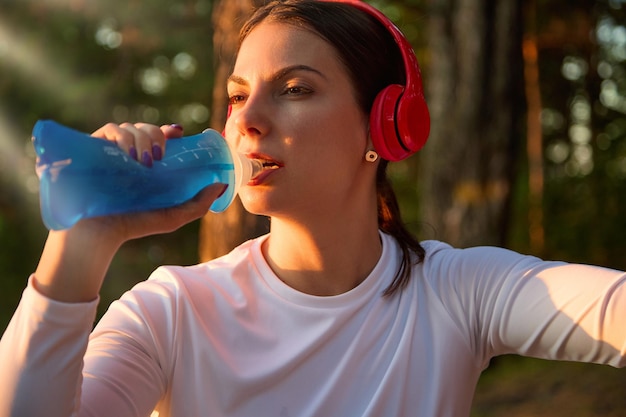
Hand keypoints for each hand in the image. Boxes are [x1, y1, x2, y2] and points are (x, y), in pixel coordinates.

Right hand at [32, 123, 225, 301]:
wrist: (100, 232)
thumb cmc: (135, 224)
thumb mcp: (173, 216)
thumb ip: (199, 203)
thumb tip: (223, 184)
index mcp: (149, 165)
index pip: (161, 138)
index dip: (170, 131)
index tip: (178, 133)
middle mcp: (130, 155)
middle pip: (148, 129)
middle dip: (157, 135)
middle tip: (160, 156)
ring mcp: (112, 151)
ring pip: (131, 127)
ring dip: (142, 137)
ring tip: (144, 161)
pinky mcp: (94, 148)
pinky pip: (110, 129)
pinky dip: (122, 136)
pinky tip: (129, 154)